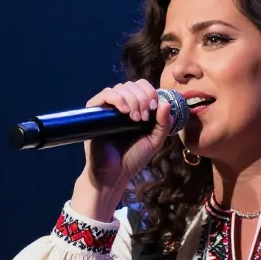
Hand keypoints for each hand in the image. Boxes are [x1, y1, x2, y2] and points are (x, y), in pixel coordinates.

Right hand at [73, 80, 176, 219]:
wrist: (114, 174)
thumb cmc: (133, 158)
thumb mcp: (154, 140)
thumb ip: (163, 123)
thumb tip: (166, 102)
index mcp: (135, 108)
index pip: (142, 86)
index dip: (150, 92)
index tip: (154, 108)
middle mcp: (121, 105)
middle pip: (132, 85)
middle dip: (143, 98)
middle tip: (144, 117)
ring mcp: (107, 107)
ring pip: (121, 88)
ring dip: (133, 100)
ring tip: (136, 119)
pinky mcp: (94, 111)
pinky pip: (106, 94)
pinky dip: (118, 99)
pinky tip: (125, 112)